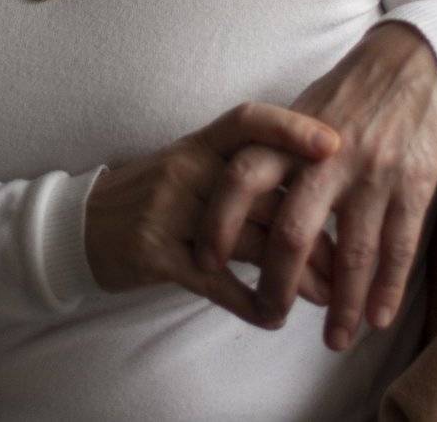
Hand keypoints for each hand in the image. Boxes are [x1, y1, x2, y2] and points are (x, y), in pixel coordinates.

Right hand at [84, 101, 341, 327]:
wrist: (84, 223)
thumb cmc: (156, 195)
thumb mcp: (194, 169)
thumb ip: (245, 177)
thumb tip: (313, 197)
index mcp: (199, 143)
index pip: (248, 120)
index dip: (291, 128)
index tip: (335, 143)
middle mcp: (186, 169)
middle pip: (262, 194)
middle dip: (313, 230)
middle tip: (351, 259)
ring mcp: (168, 210)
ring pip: (246, 241)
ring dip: (293, 274)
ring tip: (328, 296)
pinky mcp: (155, 253)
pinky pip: (214, 281)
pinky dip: (249, 301)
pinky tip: (272, 317)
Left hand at [195, 23, 436, 348]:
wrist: (414, 65)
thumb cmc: (347, 93)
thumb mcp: (300, 111)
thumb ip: (271, 152)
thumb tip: (235, 200)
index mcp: (290, 134)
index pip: (242, 177)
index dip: (220, 220)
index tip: (206, 263)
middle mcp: (327, 156)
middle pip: (292, 229)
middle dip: (278, 282)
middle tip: (269, 315)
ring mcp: (373, 172)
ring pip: (351, 252)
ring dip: (341, 304)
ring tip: (335, 340)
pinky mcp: (414, 184)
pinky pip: (398, 247)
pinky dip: (387, 288)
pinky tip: (376, 318)